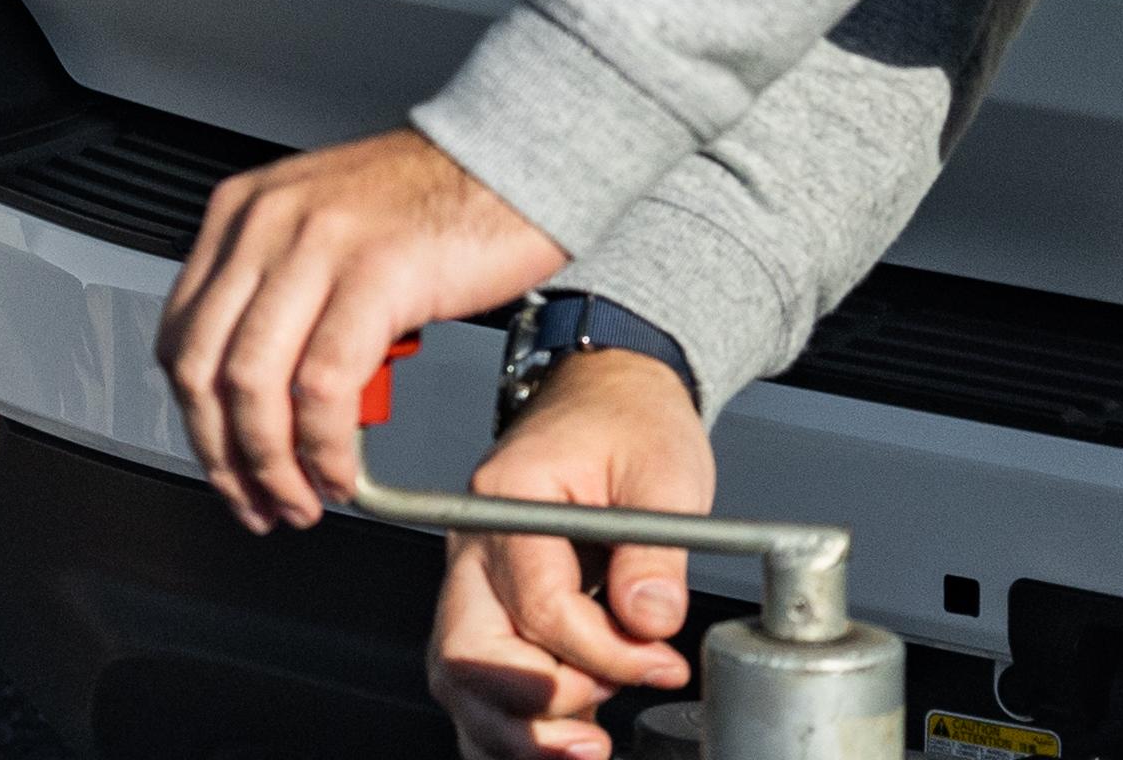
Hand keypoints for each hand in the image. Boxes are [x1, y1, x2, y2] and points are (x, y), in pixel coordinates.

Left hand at [158, 126, 569, 531]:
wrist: (512, 157)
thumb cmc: (432, 202)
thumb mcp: (326, 232)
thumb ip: (285, 294)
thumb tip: (263, 390)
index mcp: (241, 215)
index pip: (181, 336)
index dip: (197, 419)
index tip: (224, 466)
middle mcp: (264, 225)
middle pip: (203, 367)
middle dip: (223, 455)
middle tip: (259, 503)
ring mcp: (314, 246)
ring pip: (253, 383)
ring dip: (271, 464)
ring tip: (301, 500)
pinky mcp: (374, 274)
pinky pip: (324, 385)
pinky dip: (325, 446)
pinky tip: (343, 472)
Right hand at [433, 349, 712, 759]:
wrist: (609, 397)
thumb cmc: (631, 425)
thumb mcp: (665, 474)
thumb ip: (654, 556)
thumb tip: (649, 623)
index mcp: (507, 501)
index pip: (538, 606)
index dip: (605, 654)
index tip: (661, 664)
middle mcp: (473, 543)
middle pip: (466, 652)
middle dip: (531, 711)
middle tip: (596, 733)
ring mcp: (473, 575)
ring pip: (456, 675)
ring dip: (512, 728)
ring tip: (580, 744)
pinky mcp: (490, 602)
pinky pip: (473, 675)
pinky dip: (504, 720)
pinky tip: (554, 736)